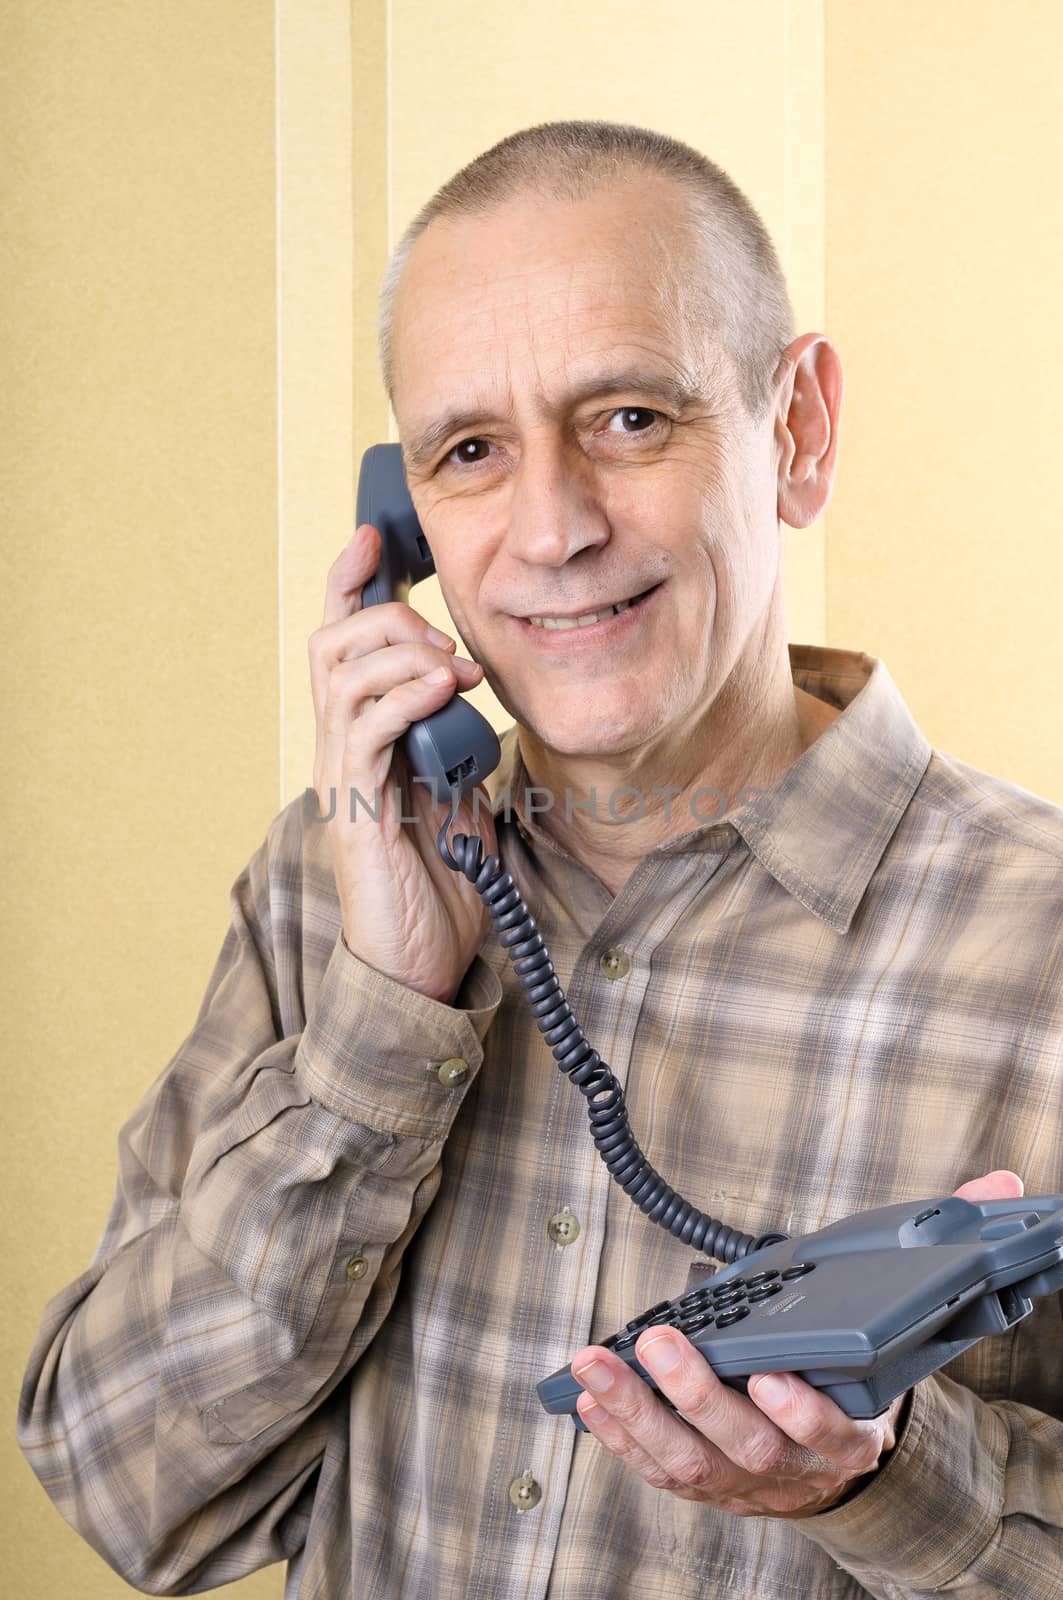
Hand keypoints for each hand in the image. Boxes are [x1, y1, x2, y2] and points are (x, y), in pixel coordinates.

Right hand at [307, 522, 498, 1002]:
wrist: (423, 966)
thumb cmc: (442, 885)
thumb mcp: (464, 793)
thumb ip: (460, 741)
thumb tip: (477, 691)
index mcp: (365, 739)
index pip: (342, 643)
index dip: (350, 583)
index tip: (374, 536)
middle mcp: (341, 748)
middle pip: (333, 641)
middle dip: (390, 616)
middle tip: (450, 644)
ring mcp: (341, 776)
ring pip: (340, 671)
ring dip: (402, 651)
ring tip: (454, 670)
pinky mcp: (352, 809)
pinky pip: (362, 727)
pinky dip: (403, 695)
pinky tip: (445, 691)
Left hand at [571, 1168, 1024, 1518]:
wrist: (842, 1470)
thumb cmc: (853, 1384)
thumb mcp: (898, 1328)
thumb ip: (935, 1255)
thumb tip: (999, 1185)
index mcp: (849, 1429)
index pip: (828, 1429)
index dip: (799, 1411)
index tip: (772, 1375)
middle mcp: (795, 1467)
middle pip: (744, 1444)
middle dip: (696, 1393)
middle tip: (660, 1343)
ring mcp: (743, 1483)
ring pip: (686, 1460)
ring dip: (636, 1412)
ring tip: (597, 1362)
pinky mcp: (700, 1483)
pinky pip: (655, 1469)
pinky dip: (619, 1435)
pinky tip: (590, 1396)